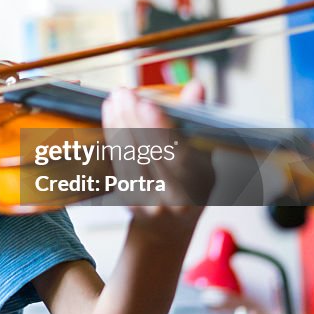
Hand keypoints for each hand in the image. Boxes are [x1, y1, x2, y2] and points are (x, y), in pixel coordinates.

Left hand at [101, 81, 208, 233]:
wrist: (168, 228)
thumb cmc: (190, 184)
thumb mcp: (203, 155)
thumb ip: (197, 120)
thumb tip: (196, 86)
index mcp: (198, 184)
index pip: (178, 154)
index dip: (160, 129)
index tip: (146, 104)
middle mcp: (175, 198)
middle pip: (148, 151)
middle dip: (133, 118)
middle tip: (124, 92)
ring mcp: (149, 201)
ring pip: (130, 155)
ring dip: (119, 124)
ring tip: (115, 99)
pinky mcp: (128, 200)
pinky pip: (118, 162)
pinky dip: (113, 136)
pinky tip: (110, 116)